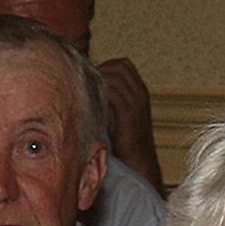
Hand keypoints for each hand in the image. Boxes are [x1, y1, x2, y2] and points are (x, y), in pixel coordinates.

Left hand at [96, 56, 163, 192]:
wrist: (138, 161)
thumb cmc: (123, 140)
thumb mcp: (118, 113)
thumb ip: (108, 98)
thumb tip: (84, 86)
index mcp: (139, 90)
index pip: (123, 64)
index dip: (106, 65)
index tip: (91, 78)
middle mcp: (140, 93)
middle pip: (119, 66)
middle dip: (100, 70)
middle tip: (86, 84)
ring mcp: (136, 102)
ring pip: (115, 76)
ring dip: (98, 81)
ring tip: (86, 94)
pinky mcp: (129, 114)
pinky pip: (114, 93)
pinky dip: (100, 94)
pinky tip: (90, 104)